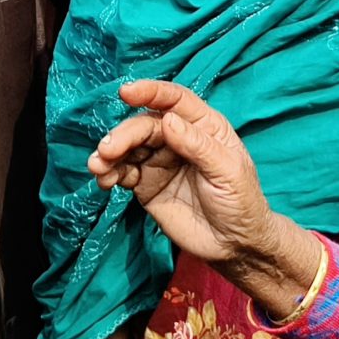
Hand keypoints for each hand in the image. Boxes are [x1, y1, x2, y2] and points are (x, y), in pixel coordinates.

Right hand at [90, 81, 311, 299]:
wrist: (233, 245)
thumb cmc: (240, 201)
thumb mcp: (228, 171)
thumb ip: (198, 146)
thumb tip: (167, 120)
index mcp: (203, 126)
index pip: (175, 100)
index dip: (150, 93)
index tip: (126, 92)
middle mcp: (177, 138)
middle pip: (145, 125)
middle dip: (124, 134)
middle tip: (108, 150)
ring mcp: (160, 160)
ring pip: (129, 147)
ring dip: (110, 153)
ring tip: (98, 167)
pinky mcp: (146, 184)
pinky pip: (123, 172)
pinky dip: (110, 173)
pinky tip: (104, 180)